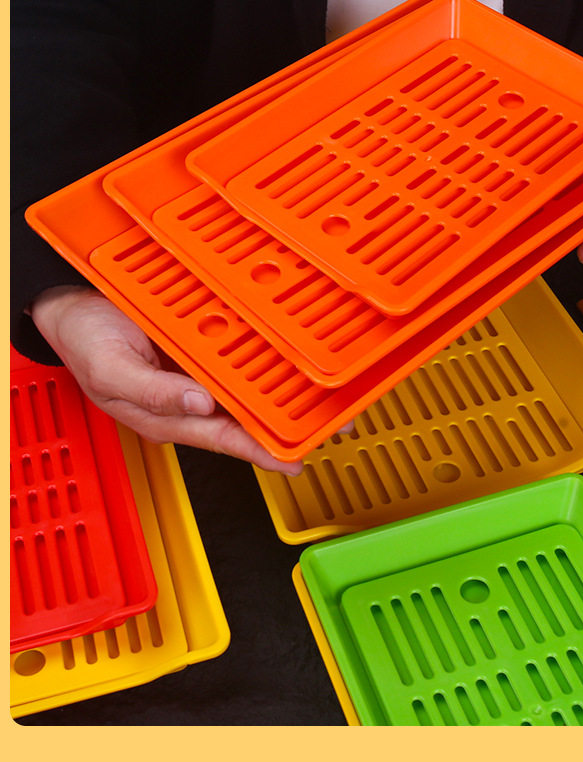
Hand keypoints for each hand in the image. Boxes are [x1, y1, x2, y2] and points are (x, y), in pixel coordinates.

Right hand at [30, 285, 303, 473]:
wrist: (69, 302)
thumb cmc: (82, 342)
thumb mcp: (111, 372)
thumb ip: (154, 393)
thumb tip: (200, 405)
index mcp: (168, 415)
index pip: (224, 438)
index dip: (262, 449)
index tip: (296, 459)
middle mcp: (189, 395)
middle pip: (246, 413)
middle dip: (288, 420)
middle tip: (334, 422)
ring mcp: (195, 367)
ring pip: (247, 382)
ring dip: (284, 386)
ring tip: (325, 394)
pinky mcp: (197, 339)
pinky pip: (235, 348)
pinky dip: (262, 351)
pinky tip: (288, 350)